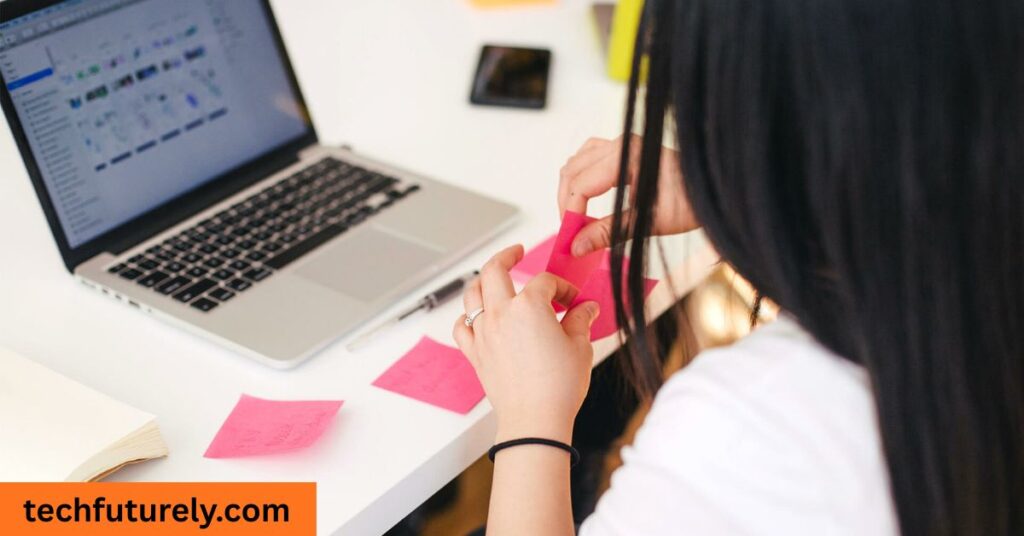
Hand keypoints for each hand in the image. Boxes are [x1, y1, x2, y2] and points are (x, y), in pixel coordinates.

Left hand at [453, 245, 599, 443]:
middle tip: (516, 251)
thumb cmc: (559, 386)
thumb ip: (581, 320)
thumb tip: (586, 308)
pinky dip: (467, 317)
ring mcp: (483, 332)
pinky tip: (476, 317)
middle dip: (506, 255)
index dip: (562, 287)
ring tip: (494, 277)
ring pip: (472, 293)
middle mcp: (501, 314)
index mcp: (529, 306)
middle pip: (494, 270)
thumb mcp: (580, 347)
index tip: (573, 300)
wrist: (535, 421)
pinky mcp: (475, 353)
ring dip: (483, 281)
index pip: (545, 281)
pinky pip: (461, 327)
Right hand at [558, 135, 698, 256]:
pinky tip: (586, 197)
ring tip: (576, 217)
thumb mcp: (647, 223)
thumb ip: (607, 232)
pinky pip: (589, 157)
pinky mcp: (625, 149)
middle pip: (573, 171)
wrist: (715, 190)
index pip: (581, 184)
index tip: (570, 238)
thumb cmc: (690, 204)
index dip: (570, 213)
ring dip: (571, 189)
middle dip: (566, 202)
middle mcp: (622, 144)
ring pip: (577, 161)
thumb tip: (576, 246)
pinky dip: (581, 177)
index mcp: (627, 156)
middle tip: (570, 232)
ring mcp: (623, 143)